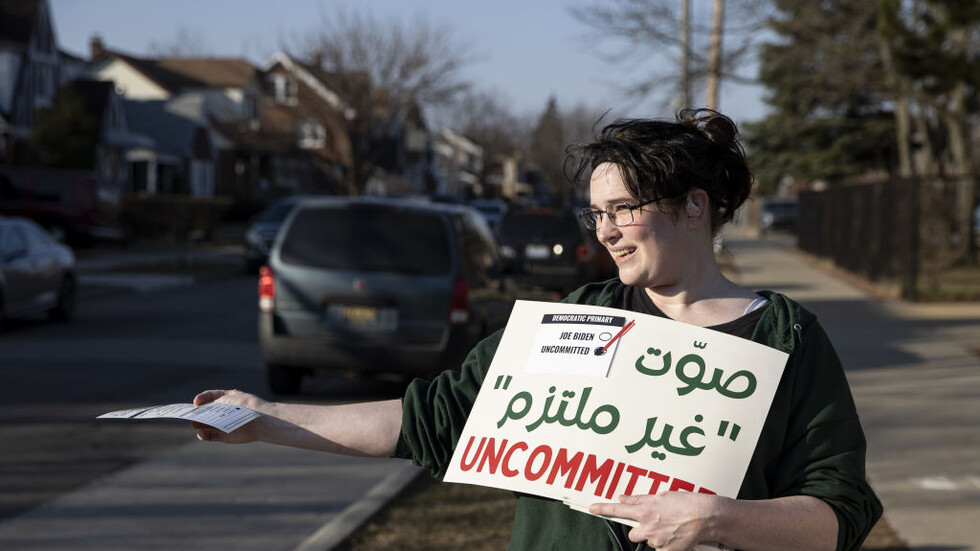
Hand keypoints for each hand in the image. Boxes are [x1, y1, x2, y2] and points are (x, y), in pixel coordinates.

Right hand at [192, 389, 267, 443]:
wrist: (263, 421)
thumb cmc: (248, 406)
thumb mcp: (231, 399)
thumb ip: (214, 403)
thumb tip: (199, 408)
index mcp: (226, 398)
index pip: (209, 396)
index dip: (202, 398)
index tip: (196, 402)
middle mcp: (223, 411)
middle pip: (205, 411)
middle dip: (197, 412)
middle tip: (188, 414)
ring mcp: (222, 424)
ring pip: (205, 424)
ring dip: (198, 423)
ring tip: (194, 423)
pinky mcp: (224, 436)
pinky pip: (209, 436)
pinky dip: (203, 434)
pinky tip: (201, 432)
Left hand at [590, 492, 722, 550]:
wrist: (706, 517)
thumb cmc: (687, 503)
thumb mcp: (662, 495)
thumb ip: (641, 499)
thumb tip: (624, 497)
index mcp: (645, 509)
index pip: (618, 509)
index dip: (603, 509)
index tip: (592, 508)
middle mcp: (648, 525)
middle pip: (634, 533)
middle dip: (641, 530)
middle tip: (655, 524)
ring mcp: (656, 539)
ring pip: (649, 541)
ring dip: (656, 537)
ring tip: (671, 528)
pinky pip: (660, 549)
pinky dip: (666, 545)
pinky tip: (675, 537)